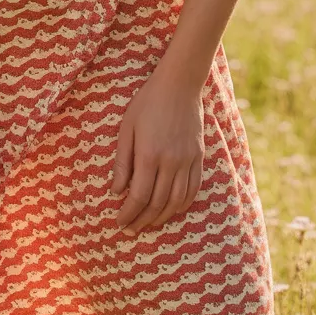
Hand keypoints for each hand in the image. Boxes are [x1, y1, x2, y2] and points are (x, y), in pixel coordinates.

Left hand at [110, 56, 204, 235]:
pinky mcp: (199, 157)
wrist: (179, 85)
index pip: (138, 196)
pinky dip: (183, 204)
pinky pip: (194, 189)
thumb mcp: (127, 128)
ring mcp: (187, 160)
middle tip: (131, 229)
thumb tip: (116, 191)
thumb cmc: (147, 103)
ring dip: (162, 217)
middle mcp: (171, 162)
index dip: (128, 213)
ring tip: (149, 223)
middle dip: (142, 220)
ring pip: (177, 201)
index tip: (119, 222)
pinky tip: (172, 210)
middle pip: (157, 203)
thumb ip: (123, 162)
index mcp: (149, 155)